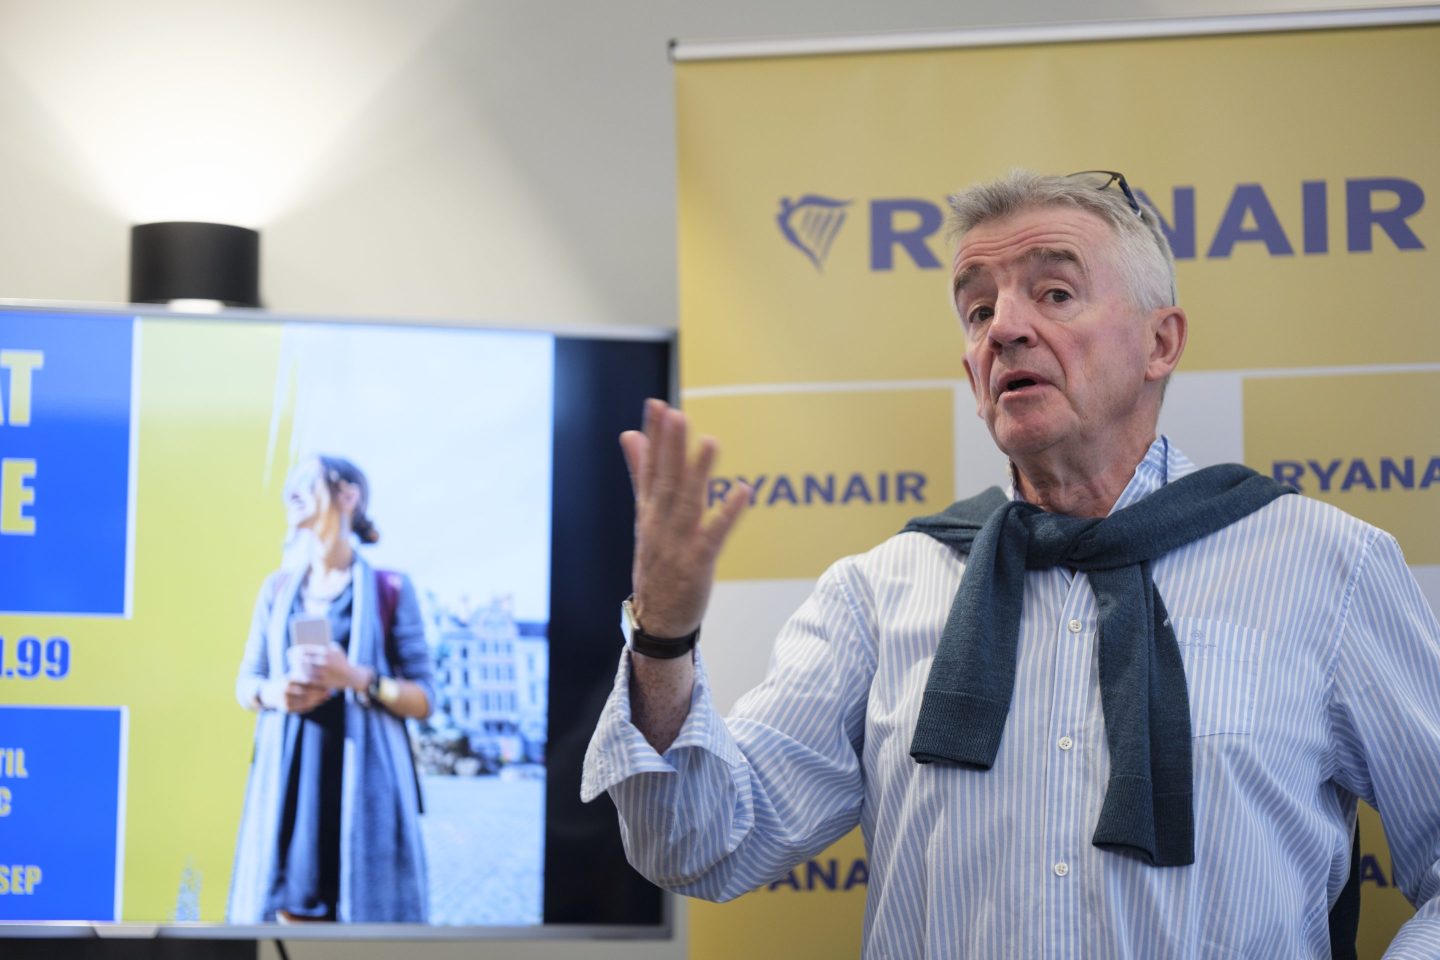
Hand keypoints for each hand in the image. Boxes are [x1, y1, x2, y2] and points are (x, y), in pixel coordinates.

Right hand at [259, 677, 332, 713]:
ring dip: (318, 700)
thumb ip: (308, 677)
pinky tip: (318, 702)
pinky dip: (312, 705)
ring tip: (326, 697)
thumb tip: (326, 679)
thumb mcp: (294, 676)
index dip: (318, 683)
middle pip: (307, 692)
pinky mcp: (286, 709)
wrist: (270, 694)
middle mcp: (285, 690)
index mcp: (288, 679)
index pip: (307, 682)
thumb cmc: (288, 682)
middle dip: (319, 692)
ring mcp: (285, 700)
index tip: (327, 683)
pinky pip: (302, 708)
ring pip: (306, 701)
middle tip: (329, 691)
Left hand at [290, 642, 361, 690]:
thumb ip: (324, 645)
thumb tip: (308, 644)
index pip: (304, 650)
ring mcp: (322, 673)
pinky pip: (307, 679)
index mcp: (325, 652)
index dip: (295, 650)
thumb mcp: (336, 649)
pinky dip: (301, 677)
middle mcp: (323, 662)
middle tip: (290, 658)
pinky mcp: (321, 682)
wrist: (351, 676)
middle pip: (302, 660)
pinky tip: (298, 675)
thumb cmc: (341, 661)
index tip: (291, 650)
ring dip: (296, 668)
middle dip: (294, 659)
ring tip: (293, 666)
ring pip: (302, 670)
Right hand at [620, 399, 749, 638]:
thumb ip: (640, 473)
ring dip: (699, 473)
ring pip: (687, 504)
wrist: (656, 620)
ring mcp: (677, 544)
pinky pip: (713, 537)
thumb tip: (629, 434)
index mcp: (648, 510)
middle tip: (676, 414)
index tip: (657, 405)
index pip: (649, 467)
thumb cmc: (656, 564)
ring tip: (709, 442)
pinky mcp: (697, 564)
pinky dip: (727, 514)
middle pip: (666, 481)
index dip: (653, 436)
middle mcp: (659, 524)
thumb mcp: (644, 516)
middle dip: (671, 447)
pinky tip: (742, 490)